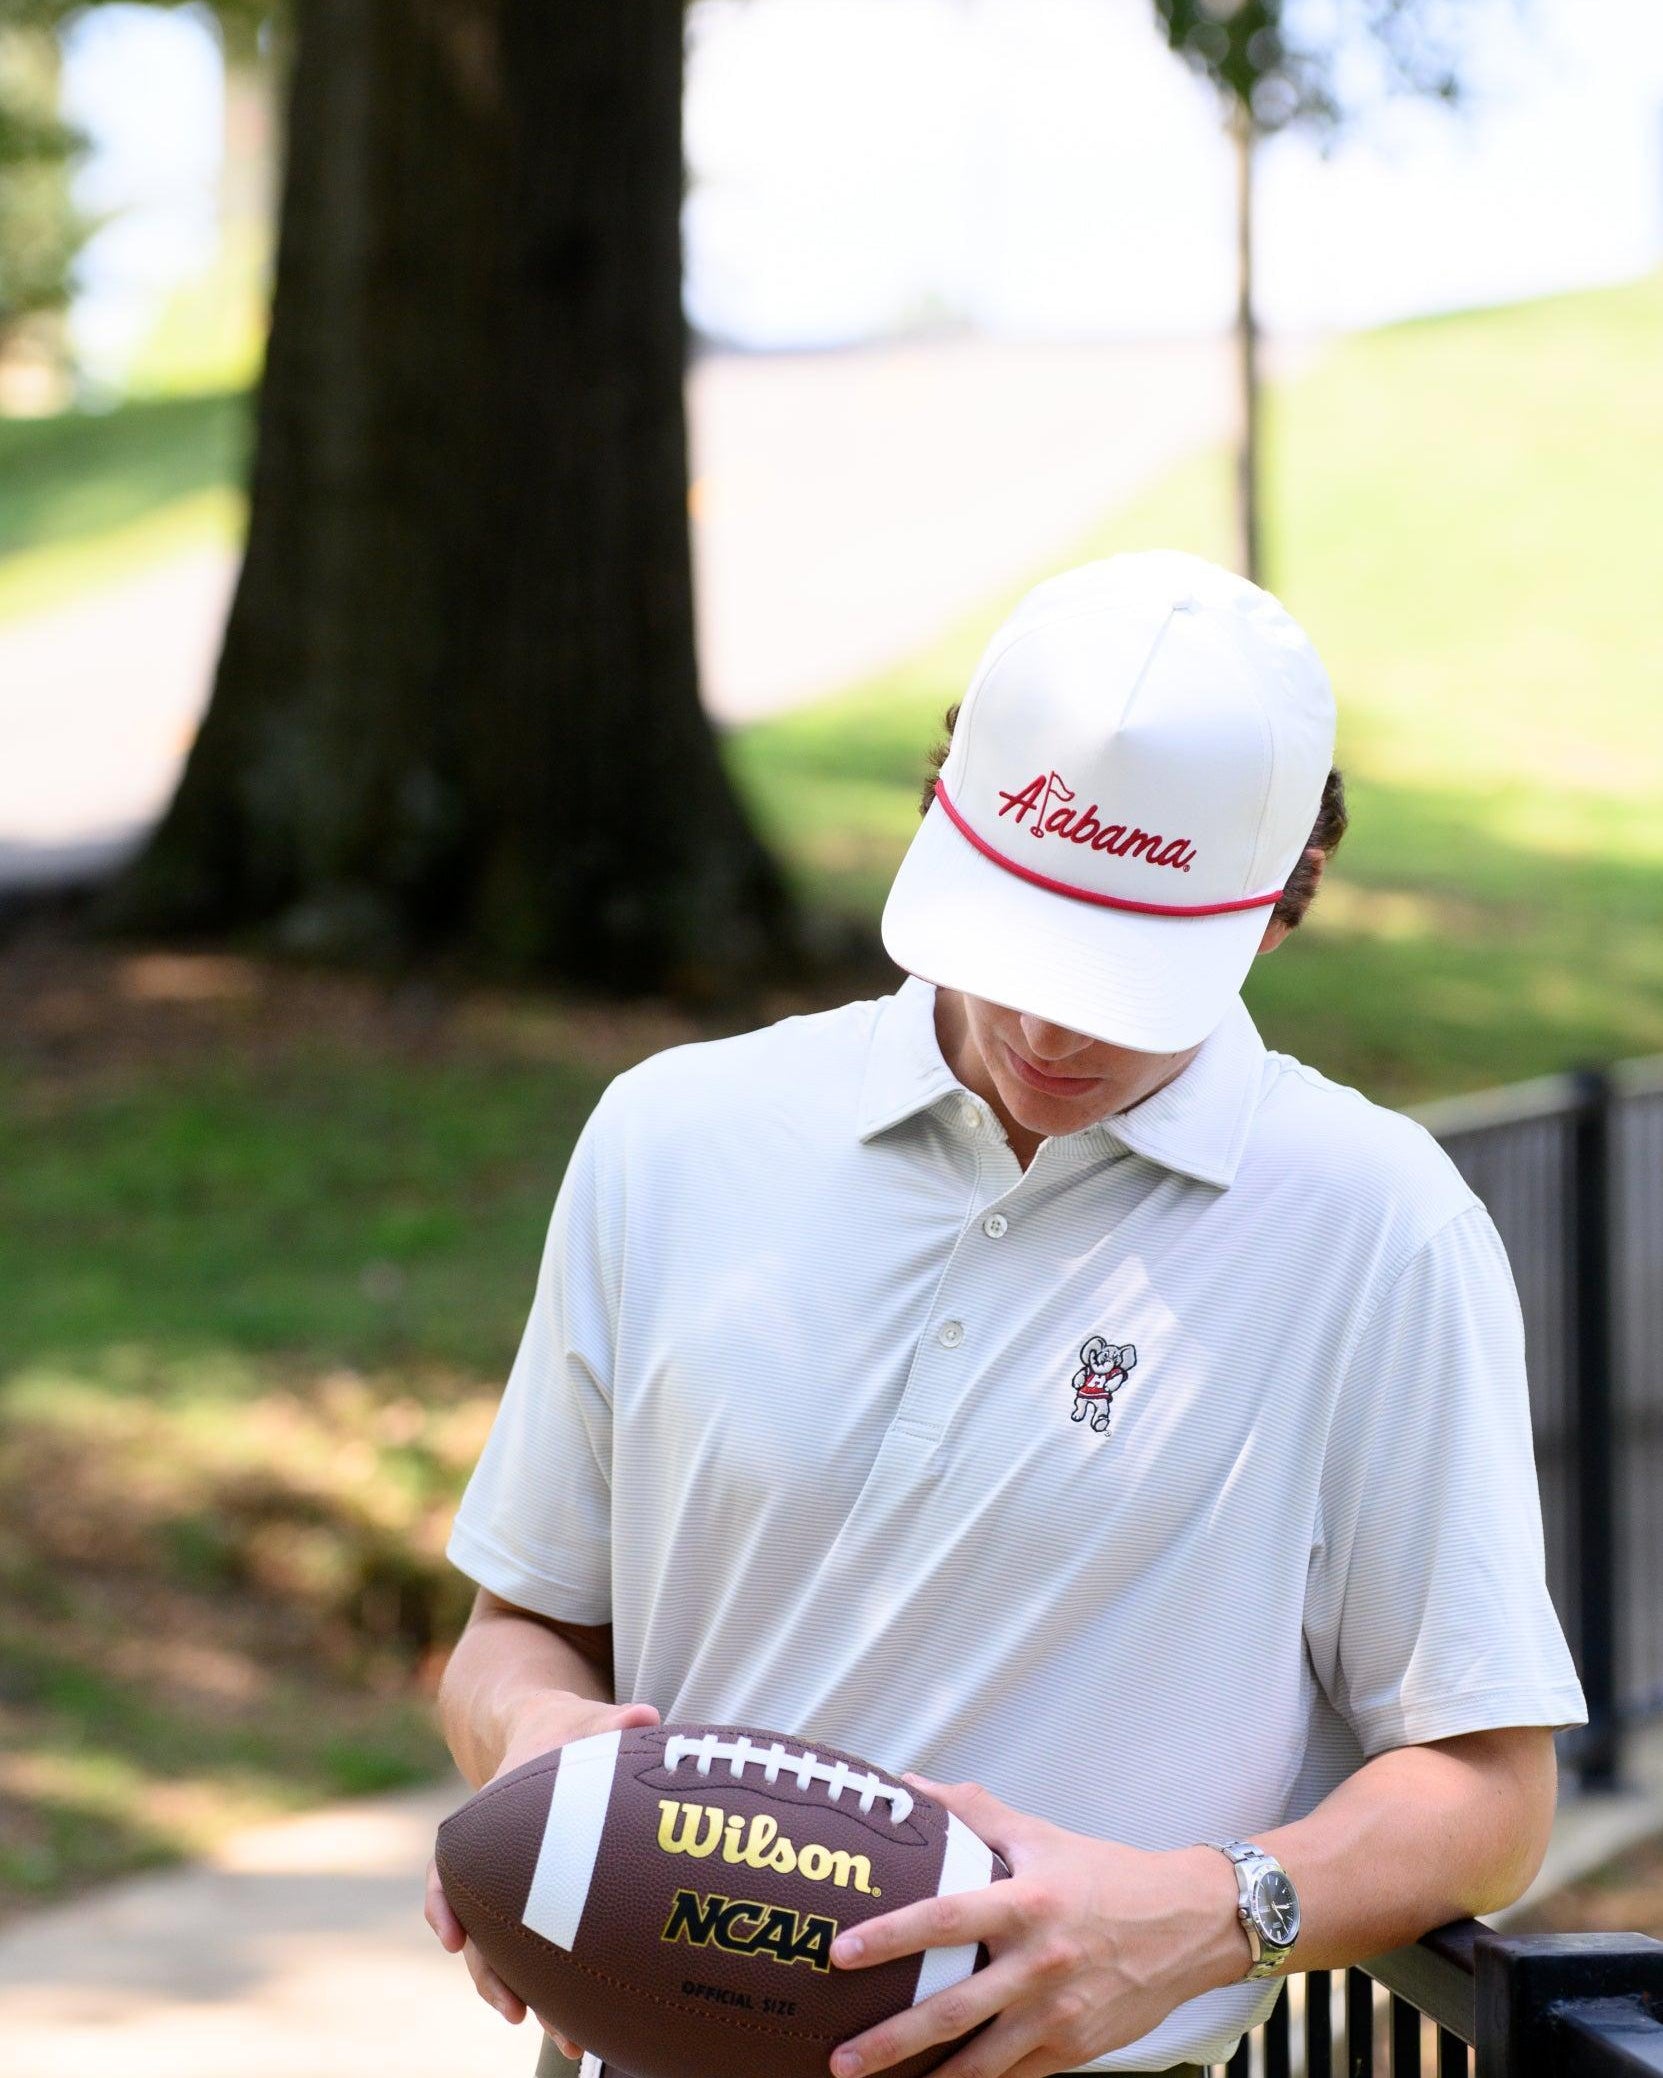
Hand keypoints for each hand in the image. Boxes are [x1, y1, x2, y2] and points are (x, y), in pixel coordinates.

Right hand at [424, 1696, 661, 2055]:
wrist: (554, 1735)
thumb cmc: (567, 1730)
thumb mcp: (584, 1720)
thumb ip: (612, 1722)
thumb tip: (644, 1716)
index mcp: (489, 1821)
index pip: (450, 1867)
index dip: (444, 1902)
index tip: (451, 1936)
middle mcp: (492, 1861)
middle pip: (482, 1927)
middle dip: (496, 1975)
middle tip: (522, 2014)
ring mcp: (513, 1885)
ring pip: (506, 1951)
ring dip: (526, 1993)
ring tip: (566, 2038)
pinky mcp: (541, 1900)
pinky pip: (534, 1949)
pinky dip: (548, 1983)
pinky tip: (577, 2018)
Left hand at [826, 1772, 1244, 2077]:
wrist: (1188, 1923)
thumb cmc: (1107, 1875)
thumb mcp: (1040, 1835)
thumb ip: (974, 1812)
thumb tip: (911, 1786)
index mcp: (1026, 1903)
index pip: (944, 1919)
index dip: (891, 1936)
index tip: (843, 1953)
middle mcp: (1039, 1963)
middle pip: (951, 2010)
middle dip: (891, 2040)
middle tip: (841, 2058)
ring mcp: (1057, 2013)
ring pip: (980, 2061)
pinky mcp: (1074, 2048)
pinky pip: (1014, 2077)